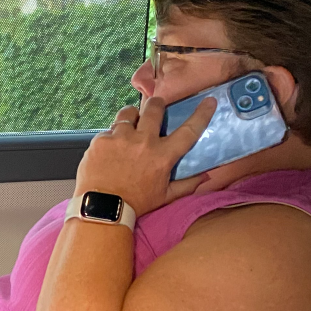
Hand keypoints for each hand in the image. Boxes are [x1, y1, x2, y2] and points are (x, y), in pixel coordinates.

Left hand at [73, 96, 218, 220]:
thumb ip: (187, 185)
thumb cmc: (136, 203)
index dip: (201, 114)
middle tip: (155, 108)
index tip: (209, 101)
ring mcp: (120, 138)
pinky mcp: (101, 140)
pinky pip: (109, 130)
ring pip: (128, 113)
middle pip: (154, 108)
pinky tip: (110, 150)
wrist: (102, 209)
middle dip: (156, 104)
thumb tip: (206, 176)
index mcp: (162, 156)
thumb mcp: (165, 196)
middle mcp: (143, 142)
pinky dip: (112, 137)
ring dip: (131, 117)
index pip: (188, 131)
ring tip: (129, 127)